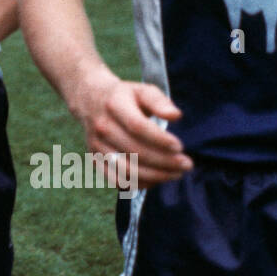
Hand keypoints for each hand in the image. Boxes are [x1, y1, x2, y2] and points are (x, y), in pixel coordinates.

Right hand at [73, 73, 191, 186]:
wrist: (90, 100)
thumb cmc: (124, 96)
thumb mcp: (142, 90)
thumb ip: (160, 101)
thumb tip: (176, 116)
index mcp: (114, 105)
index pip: (137, 126)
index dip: (159, 140)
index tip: (180, 147)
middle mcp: (102, 126)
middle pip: (135, 151)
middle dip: (165, 162)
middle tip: (186, 164)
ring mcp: (97, 145)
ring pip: (127, 169)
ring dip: (155, 176)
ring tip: (176, 174)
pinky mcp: (96, 159)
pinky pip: (117, 180)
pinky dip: (139, 184)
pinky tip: (156, 179)